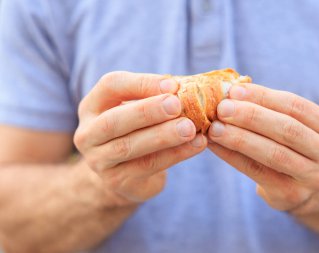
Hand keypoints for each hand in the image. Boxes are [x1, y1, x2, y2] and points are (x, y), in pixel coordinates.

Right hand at [74, 72, 206, 205]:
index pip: (111, 86)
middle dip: (148, 111)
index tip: (173, 85)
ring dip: (162, 136)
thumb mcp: (138, 110)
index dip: (142, 83)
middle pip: (114, 120)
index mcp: (92, 106)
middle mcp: (88, 133)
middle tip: (177, 105)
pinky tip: (197, 145)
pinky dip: (175, 154)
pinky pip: (148, 166)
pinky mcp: (116, 181)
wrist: (123, 172)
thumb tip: (188, 86)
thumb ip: (156, 97)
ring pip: (129, 147)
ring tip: (190, 128)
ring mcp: (99, 160)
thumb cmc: (136, 130)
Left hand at [208, 83, 318, 210]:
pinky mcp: (292, 195)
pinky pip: (257, 172)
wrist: (311, 188)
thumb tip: (232, 91)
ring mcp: (315, 178)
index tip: (235, 90)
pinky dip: (232, 157)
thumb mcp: (298, 125)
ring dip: (239, 138)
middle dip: (251, 116)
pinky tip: (215, 146)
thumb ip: (273, 109)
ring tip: (214, 128)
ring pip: (272, 153)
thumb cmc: (297, 147)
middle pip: (287, 129)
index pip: (296, 106)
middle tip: (222, 108)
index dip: (263, 96)